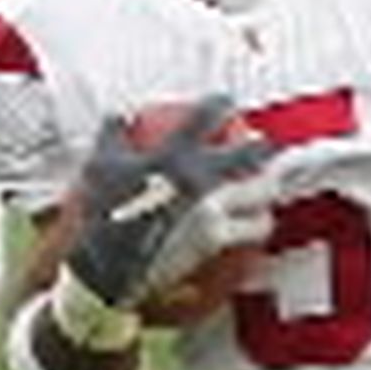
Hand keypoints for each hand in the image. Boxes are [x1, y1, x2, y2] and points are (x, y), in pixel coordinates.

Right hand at [68, 94, 274, 312]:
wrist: (107, 266)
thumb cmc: (99, 215)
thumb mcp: (98, 167)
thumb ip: (113, 133)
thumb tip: (119, 111)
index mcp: (171, 154)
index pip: (204, 117)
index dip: (221, 104)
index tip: (227, 103)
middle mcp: (198, 178)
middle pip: (251, 154)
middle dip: (265, 147)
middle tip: (267, 145)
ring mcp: (210, 210)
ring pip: (262, 192)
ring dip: (270, 186)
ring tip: (272, 184)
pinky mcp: (216, 240)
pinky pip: (253, 230)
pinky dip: (260, 225)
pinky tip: (260, 225)